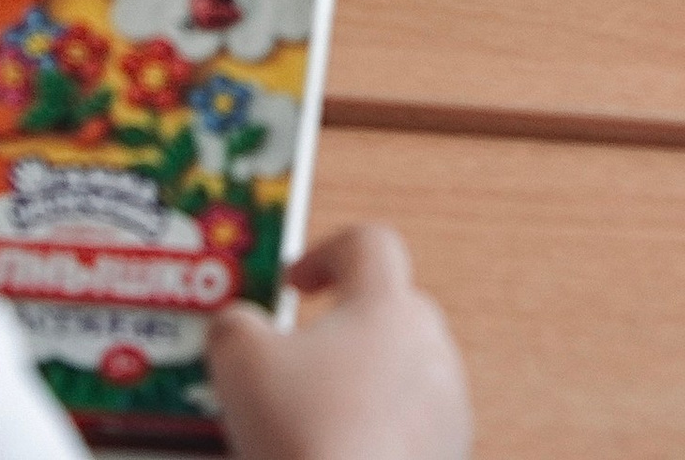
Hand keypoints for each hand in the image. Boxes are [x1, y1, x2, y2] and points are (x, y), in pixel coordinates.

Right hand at [207, 226, 469, 459]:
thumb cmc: (307, 438)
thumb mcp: (241, 367)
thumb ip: (233, 327)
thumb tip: (234, 324)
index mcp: (385, 303)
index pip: (368, 244)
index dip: (327, 253)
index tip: (296, 283)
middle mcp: (428, 342)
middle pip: (387, 308)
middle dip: (342, 327)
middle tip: (296, 361)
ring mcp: (447, 399)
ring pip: (403, 369)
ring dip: (363, 381)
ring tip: (314, 419)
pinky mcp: (451, 450)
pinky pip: (414, 423)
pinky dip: (381, 430)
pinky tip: (343, 451)